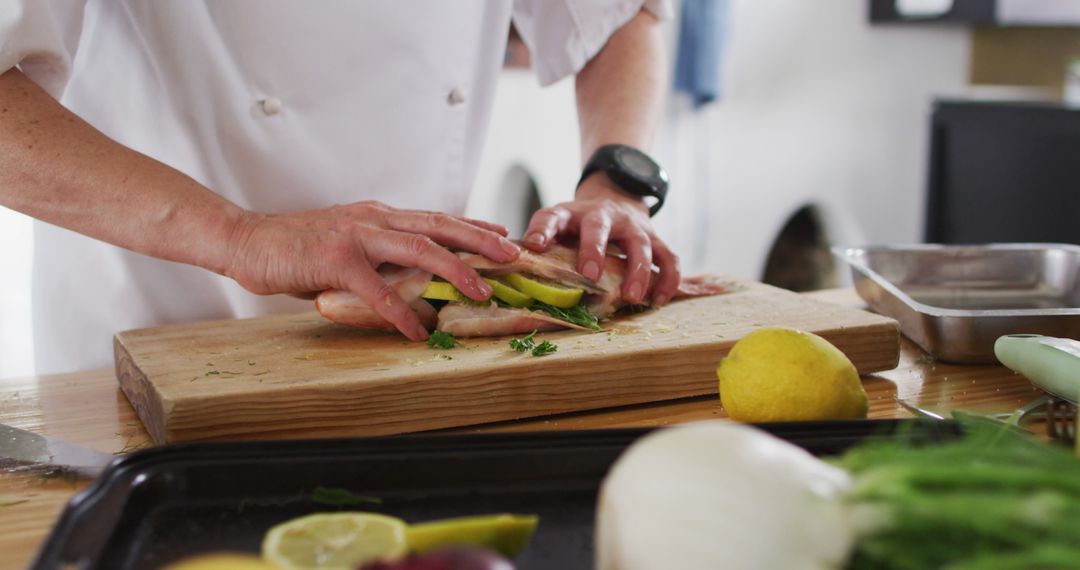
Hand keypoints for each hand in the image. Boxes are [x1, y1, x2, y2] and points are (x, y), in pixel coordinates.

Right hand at [224, 201, 520, 340]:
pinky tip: (417, 331)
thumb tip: (411, 282)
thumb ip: (380, 260)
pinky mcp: (336, 260)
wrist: (247, 241)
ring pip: (419, 249)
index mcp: (380, 216)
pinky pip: (377, 291)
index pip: (436, 218)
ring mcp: (357, 237)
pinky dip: (400, 314)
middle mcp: (375, 220)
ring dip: (456, 270)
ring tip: (482, 291)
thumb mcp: (348, 247)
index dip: (473, 226)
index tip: (504, 234)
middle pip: (440, 226)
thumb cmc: (295, 247)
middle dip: (481, 240)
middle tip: (514, 255)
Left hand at [522, 173, 679, 305]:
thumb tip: (514, 274)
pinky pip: (668, 257)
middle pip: (598, 227)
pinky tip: (660, 299)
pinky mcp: (655, 238)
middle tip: (590, 275)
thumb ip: (543, 246)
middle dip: (594, 250)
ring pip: (640, 244)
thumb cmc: (579, 225)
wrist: (616, 198)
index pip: (550, 216)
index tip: (533, 245)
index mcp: (570, 214)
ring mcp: (632, 226)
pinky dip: (668, 278)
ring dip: (637, 270)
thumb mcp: (558, 228)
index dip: (541, 229)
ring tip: (633, 296)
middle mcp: (602, 215)